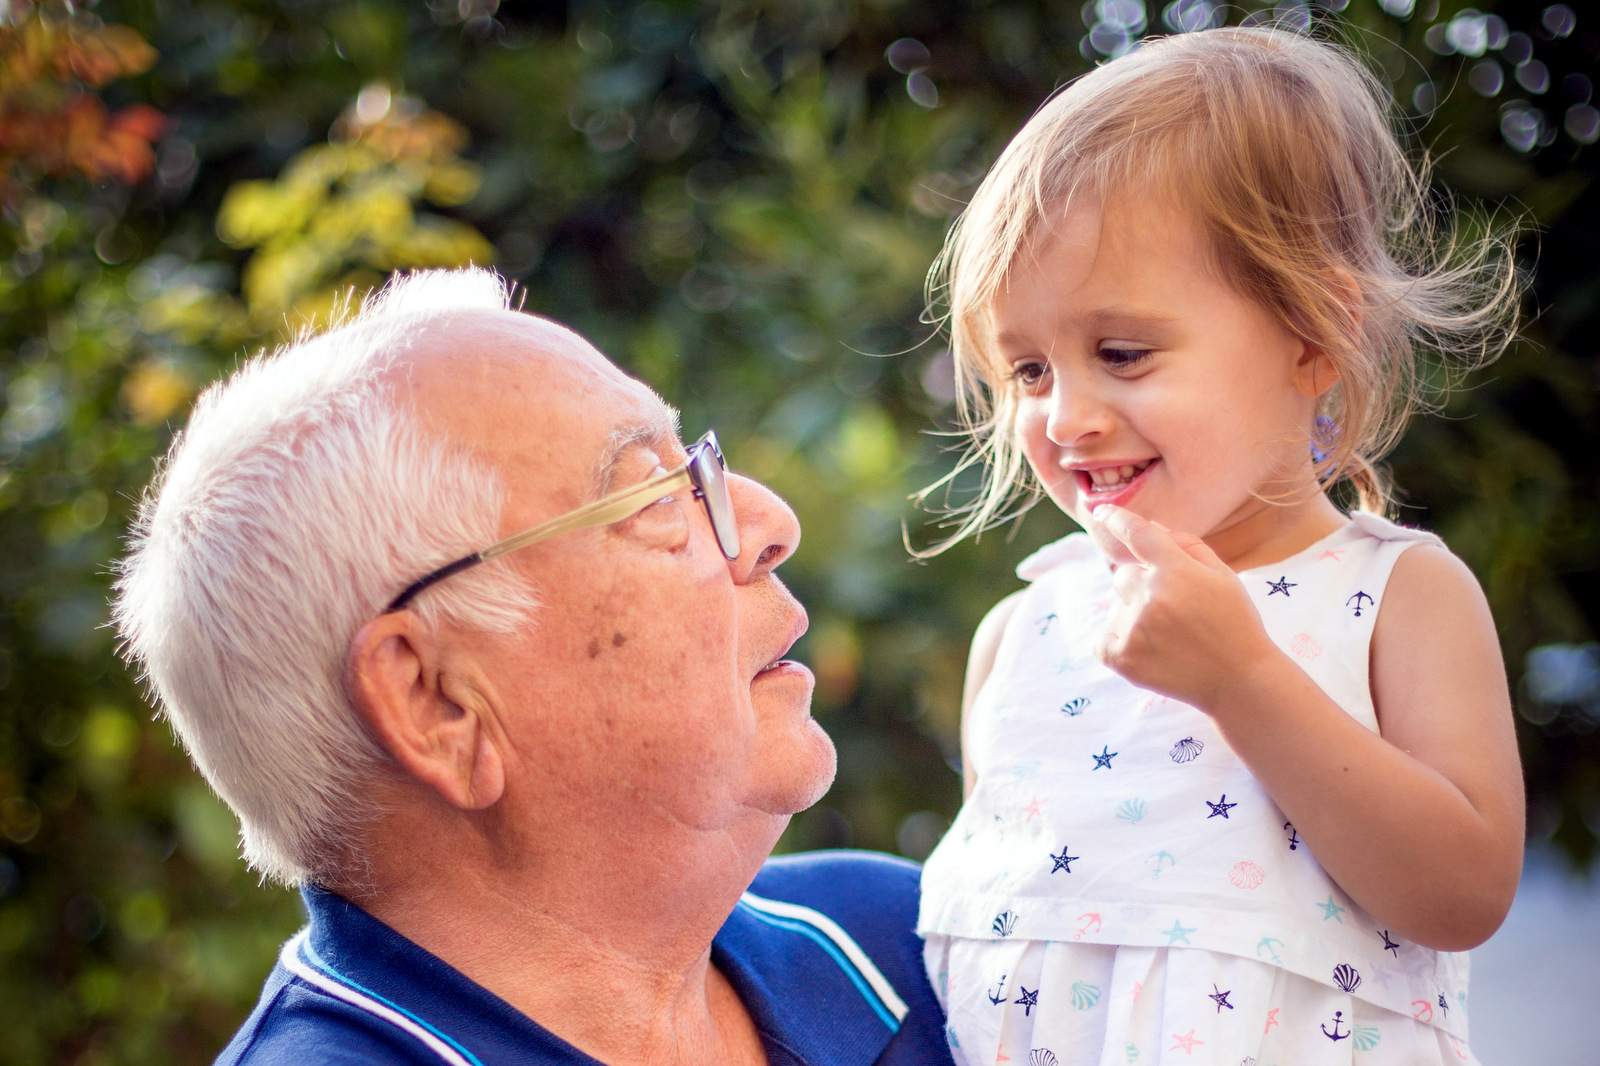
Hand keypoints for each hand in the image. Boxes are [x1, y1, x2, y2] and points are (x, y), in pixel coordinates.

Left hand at [1092, 505, 1276, 711]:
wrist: (1240, 681)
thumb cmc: (1235, 623)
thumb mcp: (1224, 576)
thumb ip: (1187, 546)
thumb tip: (1150, 527)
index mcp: (1177, 572)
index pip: (1138, 534)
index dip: (1118, 519)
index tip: (1101, 511)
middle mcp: (1150, 597)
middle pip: (1123, 575)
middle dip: (1141, 585)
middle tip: (1174, 609)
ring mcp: (1133, 628)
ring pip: (1116, 607)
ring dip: (1134, 615)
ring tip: (1170, 637)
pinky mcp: (1122, 658)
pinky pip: (1103, 638)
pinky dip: (1119, 641)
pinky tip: (1150, 650)